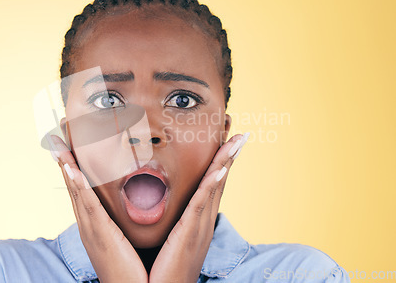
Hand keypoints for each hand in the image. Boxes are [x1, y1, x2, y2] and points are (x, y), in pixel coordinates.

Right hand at [50, 135, 148, 282]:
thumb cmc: (130, 268)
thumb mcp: (125, 238)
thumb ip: (124, 220)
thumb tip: (134, 203)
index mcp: (94, 224)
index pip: (81, 190)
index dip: (73, 168)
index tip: (68, 146)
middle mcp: (87, 224)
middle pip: (73, 187)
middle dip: (64, 162)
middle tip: (57, 138)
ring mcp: (90, 229)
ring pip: (76, 192)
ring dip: (67, 167)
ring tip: (60, 146)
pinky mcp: (99, 234)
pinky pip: (88, 206)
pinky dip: (78, 187)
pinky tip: (72, 170)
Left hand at [149, 134, 247, 282]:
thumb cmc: (163, 267)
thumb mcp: (169, 236)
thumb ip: (169, 217)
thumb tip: (158, 199)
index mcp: (198, 219)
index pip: (212, 182)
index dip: (220, 159)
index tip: (224, 137)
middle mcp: (204, 219)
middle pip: (220, 179)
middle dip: (229, 153)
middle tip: (237, 128)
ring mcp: (201, 225)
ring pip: (216, 186)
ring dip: (226, 160)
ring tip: (236, 139)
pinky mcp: (191, 232)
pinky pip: (203, 204)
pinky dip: (213, 184)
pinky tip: (220, 169)